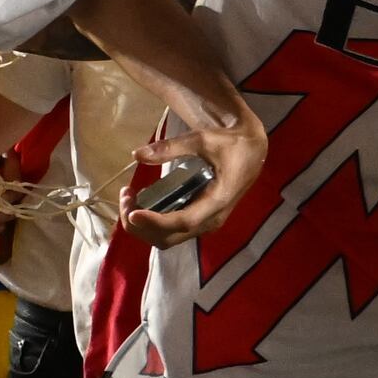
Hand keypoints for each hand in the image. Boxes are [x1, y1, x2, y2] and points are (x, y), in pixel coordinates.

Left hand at [114, 113, 262, 248]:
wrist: (251, 152)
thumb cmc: (231, 145)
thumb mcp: (203, 139)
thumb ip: (171, 148)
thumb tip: (137, 154)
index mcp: (217, 201)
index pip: (183, 222)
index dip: (155, 221)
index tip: (133, 213)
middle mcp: (210, 219)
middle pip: (168, 238)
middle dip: (140, 224)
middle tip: (125, 197)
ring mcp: (204, 223)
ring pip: (166, 238)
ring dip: (142, 225)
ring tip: (129, 198)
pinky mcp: (198, 220)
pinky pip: (170, 231)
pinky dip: (150, 222)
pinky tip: (141, 201)